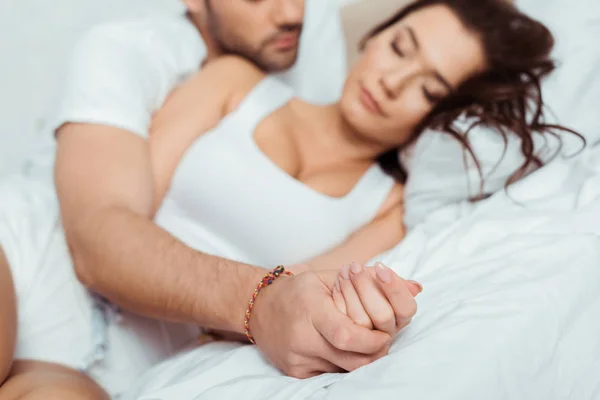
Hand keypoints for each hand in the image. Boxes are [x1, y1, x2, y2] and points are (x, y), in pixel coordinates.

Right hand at [249, 270, 392, 377]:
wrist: (259, 309)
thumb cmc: (299, 290)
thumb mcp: (330, 276)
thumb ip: (373, 281)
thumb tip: (417, 287)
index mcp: (311, 309)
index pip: (348, 333)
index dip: (372, 338)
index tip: (384, 333)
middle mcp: (302, 337)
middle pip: (351, 360)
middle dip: (374, 354)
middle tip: (381, 342)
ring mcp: (297, 358)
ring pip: (343, 371)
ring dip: (361, 360)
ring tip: (365, 345)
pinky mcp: (295, 372)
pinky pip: (329, 375)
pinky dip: (342, 365)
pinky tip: (342, 351)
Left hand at [332, 262, 421, 336]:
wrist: (327, 299)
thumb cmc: (356, 287)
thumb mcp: (374, 280)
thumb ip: (393, 283)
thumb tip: (416, 288)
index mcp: (399, 318)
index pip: (406, 308)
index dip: (395, 288)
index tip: (379, 267)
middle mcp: (386, 334)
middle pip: (384, 315)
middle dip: (367, 285)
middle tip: (354, 265)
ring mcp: (367, 344)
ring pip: (362, 321)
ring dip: (351, 290)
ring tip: (343, 270)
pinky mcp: (347, 347)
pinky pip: (344, 327)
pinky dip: (339, 301)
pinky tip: (335, 283)